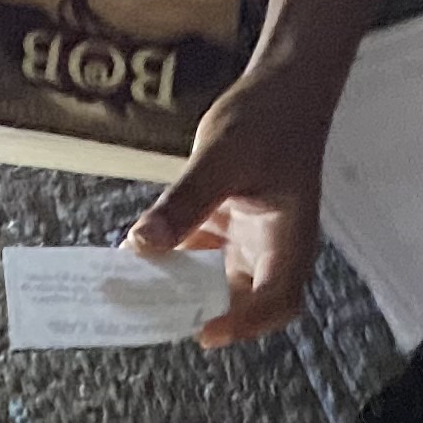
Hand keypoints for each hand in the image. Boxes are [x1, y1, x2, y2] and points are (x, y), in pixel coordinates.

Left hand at [128, 72, 331, 347]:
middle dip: (197, 315)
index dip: (244, 324)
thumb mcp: (222, 156)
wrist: (280, 89)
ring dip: (176, 293)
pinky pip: (195, 261)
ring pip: (213, 287)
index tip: (204, 332)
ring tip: (133, 296)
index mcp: (289, 239)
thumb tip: (142, 244)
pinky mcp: (226, 235)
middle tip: (149, 317)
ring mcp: (248, 245)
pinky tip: (135, 261)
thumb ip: (184, 201)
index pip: (277, 299)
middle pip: (242, 305)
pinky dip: (168, 265)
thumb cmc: (267, 117)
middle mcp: (272, 252)